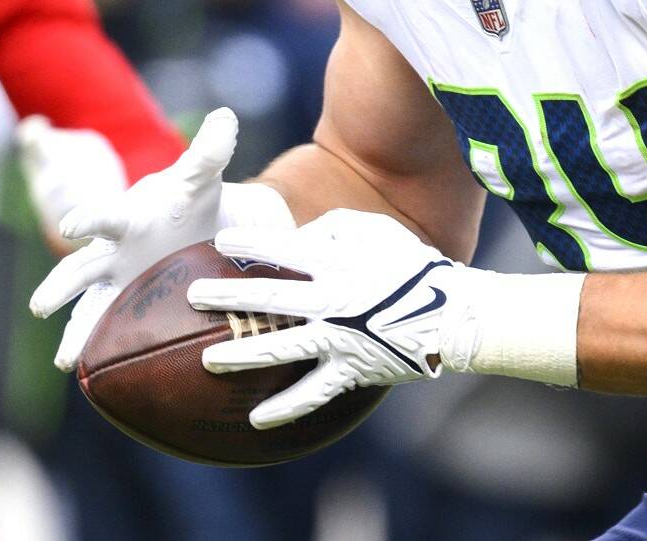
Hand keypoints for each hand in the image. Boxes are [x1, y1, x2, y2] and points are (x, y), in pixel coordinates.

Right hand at [30, 108, 239, 370]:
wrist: (200, 227)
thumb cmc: (193, 200)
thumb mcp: (202, 177)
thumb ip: (211, 150)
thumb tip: (225, 117)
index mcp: (129, 217)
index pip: (105, 216)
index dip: (88, 219)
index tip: (72, 226)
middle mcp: (113, 249)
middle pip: (82, 267)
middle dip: (62, 286)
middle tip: (41, 305)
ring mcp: (116, 277)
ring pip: (88, 303)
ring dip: (73, 330)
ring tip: (62, 360)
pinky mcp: (124, 301)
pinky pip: (103, 324)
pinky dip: (91, 345)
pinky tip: (76, 370)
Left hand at [189, 209, 469, 428]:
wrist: (454, 314)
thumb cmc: (412, 264)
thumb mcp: (376, 229)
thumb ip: (334, 225)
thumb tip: (300, 237)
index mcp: (337, 261)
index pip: (281, 248)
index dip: (248, 243)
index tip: (218, 243)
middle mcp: (332, 300)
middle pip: (269, 296)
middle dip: (227, 296)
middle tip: (193, 296)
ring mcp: (339, 339)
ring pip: (280, 348)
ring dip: (241, 354)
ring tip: (208, 358)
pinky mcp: (351, 371)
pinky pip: (312, 394)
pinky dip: (284, 408)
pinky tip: (256, 420)